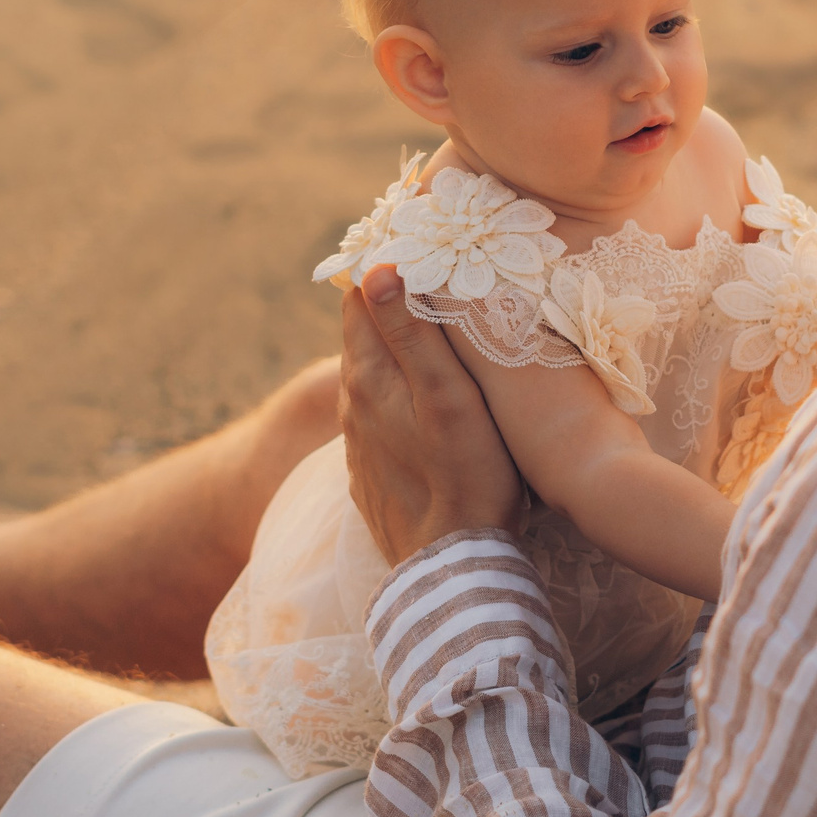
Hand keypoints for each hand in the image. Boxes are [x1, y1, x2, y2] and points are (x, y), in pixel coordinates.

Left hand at [339, 265, 526, 564]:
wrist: (451, 566)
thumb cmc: (465, 475)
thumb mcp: (447, 395)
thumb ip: (412, 332)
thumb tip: (378, 267)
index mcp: (367, 376)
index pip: (359, 298)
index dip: (385, 270)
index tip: (419, 250)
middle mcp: (351, 404)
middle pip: (362, 333)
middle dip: (390, 304)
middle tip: (433, 281)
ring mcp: (358, 440)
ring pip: (371, 374)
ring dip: (395, 350)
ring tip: (435, 334)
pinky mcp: (371, 470)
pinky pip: (379, 414)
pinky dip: (398, 392)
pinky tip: (427, 400)